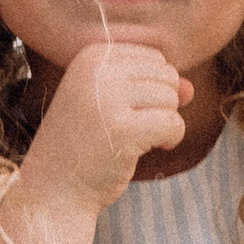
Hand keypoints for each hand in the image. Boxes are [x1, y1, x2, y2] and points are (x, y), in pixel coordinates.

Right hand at [21, 40, 190, 215]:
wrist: (54, 189)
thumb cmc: (84, 145)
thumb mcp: (112, 105)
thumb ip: (151, 88)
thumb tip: (190, 86)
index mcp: (91, 55)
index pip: (153, 56)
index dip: (152, 88)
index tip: (129, 111)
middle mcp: (97, 69)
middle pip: (166, 74)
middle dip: (161, 104)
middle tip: (134, 128)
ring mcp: (109, 97)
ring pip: (172, 98)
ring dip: (164, 123)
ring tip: (136, 140)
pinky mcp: (124, 128)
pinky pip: (173, 122)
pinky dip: (171, 139)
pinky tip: (151, 149)